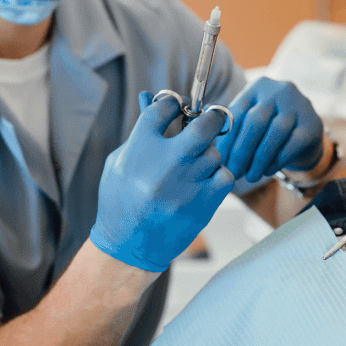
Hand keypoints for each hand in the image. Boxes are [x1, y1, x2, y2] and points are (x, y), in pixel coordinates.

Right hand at [89, 92, 233, 271]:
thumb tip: (151, 98)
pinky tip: (204, 181)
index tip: (177, 105)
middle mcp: (165, 164)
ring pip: (214, 152)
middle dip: (212, 118)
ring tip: (196, 164)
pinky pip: (224, 175)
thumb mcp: (121, 162)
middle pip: (204, 125)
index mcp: (139, 150)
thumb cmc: (121, 202)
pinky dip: (218, 175)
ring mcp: (186, 184)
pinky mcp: (203, 203)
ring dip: (209, 154)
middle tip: (211, 120)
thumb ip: (140, 131)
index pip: (164, 107)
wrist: (129, 247)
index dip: (173, 102)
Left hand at [216, 77, 324, 182]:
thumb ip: (231, 125)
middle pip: (255, 122)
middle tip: (234, 172)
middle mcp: (279, 91)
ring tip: (250, 176)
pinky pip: (291, 145)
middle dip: (241, 151)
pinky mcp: (311, 124)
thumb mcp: (251, 117)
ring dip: (259, 159)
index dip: (226, 138)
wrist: (306, 129)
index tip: (218, 160)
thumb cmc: (269, 126)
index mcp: (258, 87)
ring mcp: (298, 106)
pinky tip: (267, 171)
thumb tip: (204, 144)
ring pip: (274, 134)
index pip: (237, 111)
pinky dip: (276, 161)